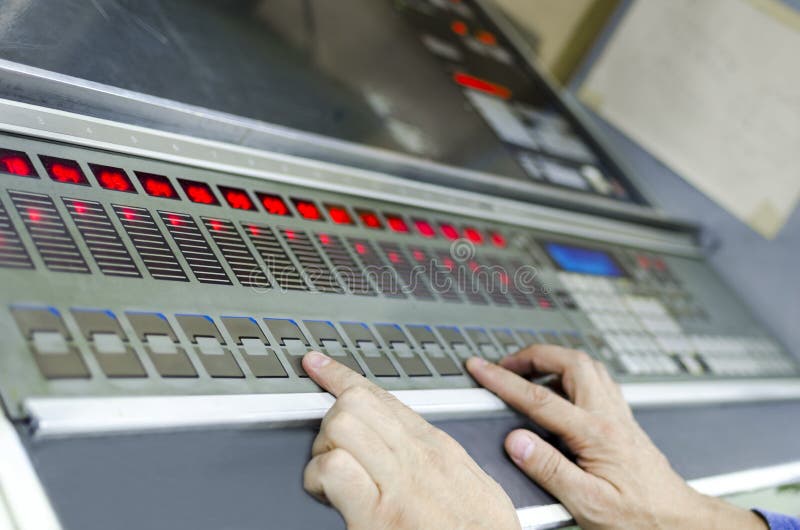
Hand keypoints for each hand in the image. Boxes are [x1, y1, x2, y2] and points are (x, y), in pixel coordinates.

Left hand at [301, 351, 519, 529]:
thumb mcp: (475, 487)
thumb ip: (442, 461)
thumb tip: (419, 448)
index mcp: (438, 449)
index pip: (383, 397)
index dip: (342, 377)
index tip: (320, 366)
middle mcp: (418, 457)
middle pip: (356, 402)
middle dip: (332, 421)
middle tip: (332, 452)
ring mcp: (398, 483)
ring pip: (341, 425)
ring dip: (322, 450)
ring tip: (331, 480)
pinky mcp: (378, 515)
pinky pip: (332, 469)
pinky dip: (317, 480)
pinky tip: (328, 498)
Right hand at [467, 345, 766, 529]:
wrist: (677, 521)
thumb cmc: (637, 517)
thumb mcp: (587, 503)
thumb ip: (548, 469)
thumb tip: (516, 441)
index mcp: (596, 434)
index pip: (539, 398)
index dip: (503, 380)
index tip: (480, 368)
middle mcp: (609, 415)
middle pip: (569, 362)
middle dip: (533, 355)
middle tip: (506, 364)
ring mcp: (618, 415)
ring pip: (586, 365)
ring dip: (554, 360)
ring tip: (529, 370)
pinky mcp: (624, 421)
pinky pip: (597, 379)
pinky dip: (572, 373)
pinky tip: (562, 388)